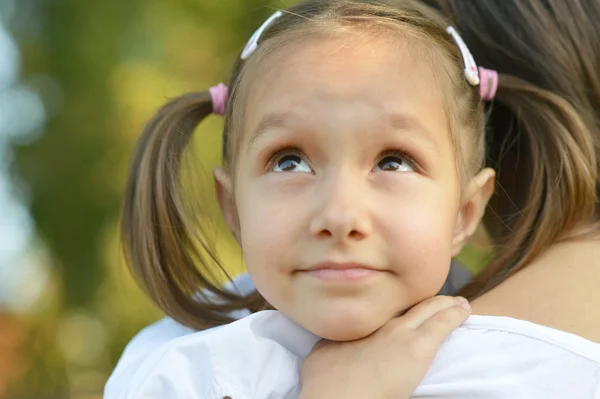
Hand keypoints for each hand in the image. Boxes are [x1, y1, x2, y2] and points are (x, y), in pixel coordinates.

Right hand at [299, 295, 470, 398]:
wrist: (337, 394)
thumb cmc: (325, 380)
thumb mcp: (322, 352)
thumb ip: (334, 341)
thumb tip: (332, 342)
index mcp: (361, 321)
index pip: (386, 305)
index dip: (400, 301)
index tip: (409, 301)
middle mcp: (381, 321)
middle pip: (408, 303)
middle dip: (426, 298)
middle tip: (442, 298)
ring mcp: (400, 332)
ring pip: (428, 308)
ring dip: (444, 304)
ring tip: (458, 303)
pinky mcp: (417, 347)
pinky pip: (442, 323)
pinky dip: (454, 314)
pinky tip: (464, 310)